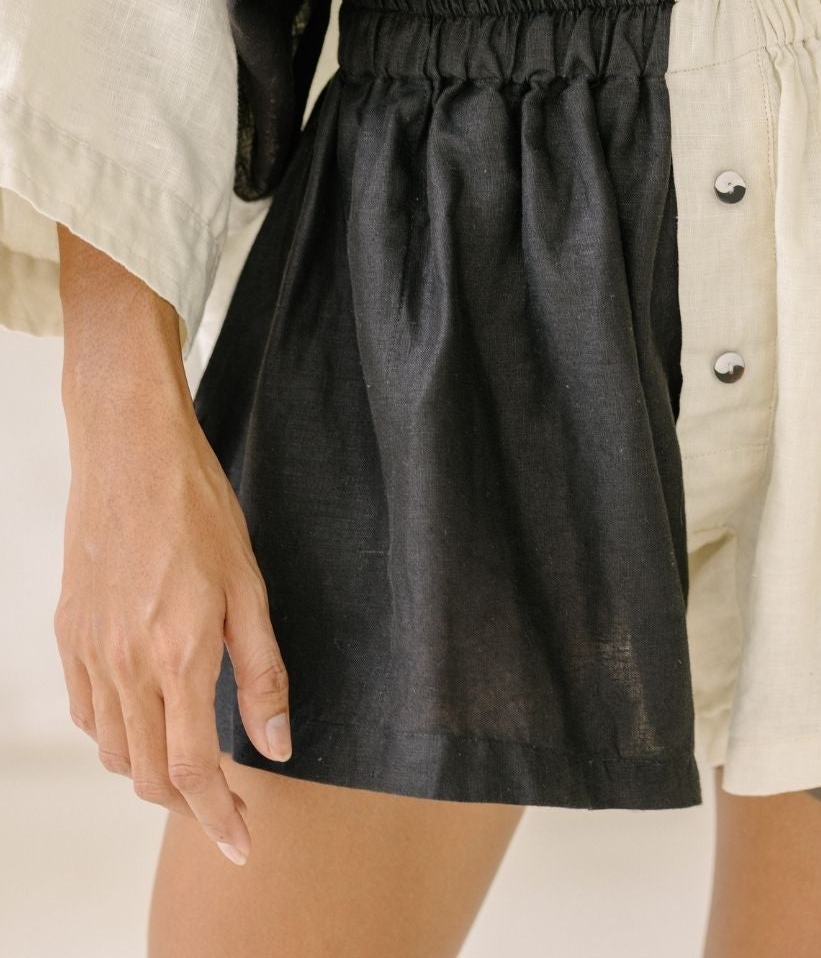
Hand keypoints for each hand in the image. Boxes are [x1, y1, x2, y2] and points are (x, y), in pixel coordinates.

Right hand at [54, 228, 290, 865]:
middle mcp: (125, 665)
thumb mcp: (251, 586)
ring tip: (192, 757)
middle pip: (148, 776)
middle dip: (189, 805)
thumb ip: (263, 673)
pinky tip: (147, 711)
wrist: (130, 451)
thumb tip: (276, 746)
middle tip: (226, 801)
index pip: (195, 770)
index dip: (220, 820)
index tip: (243, 844)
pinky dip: (116, 732)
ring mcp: (89, 652)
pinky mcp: (69, 634)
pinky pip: (88, 712)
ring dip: (152, 769)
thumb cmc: (199, 507)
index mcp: (178, 654)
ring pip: (114, 751)